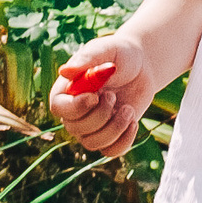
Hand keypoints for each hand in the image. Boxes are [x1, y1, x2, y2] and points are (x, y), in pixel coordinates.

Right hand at [48, 34, 154, 158]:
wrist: (143, 66)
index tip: (95, 95)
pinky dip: (124, 141)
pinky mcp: (110, 135)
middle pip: (76, 129)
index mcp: (66, 90)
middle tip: (113, 95)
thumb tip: (64, 71)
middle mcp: (74, 112)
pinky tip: (133, 122)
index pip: (58, 108)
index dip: (76, 107)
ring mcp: (91, 127)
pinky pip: (110, 152)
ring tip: (127, 108)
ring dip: (114, 128)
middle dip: (100, 115)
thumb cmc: (119, 54)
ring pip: (93, 144)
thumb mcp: (105, 50)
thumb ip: (87, 59)